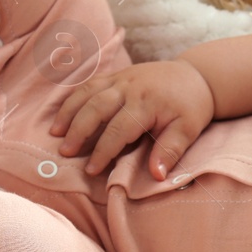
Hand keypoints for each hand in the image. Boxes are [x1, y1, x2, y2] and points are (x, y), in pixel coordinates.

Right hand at [48, 58, 215, 179]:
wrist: (195, 75)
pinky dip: (74, 97)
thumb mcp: (188, 130)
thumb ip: (170, 152)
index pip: (118, 130)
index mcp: (146, 104)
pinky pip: (90, 83)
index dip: (103, 151)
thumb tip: (156, 176)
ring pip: (88, 92)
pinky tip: (63, 113)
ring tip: (55, 132)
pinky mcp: (117, 74)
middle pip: (96, 107)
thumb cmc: (191, 107)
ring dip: (69, 111)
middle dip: (78, 130)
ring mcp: (121, 78)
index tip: (91, 170)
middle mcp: (130, 88)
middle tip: (65, 152)